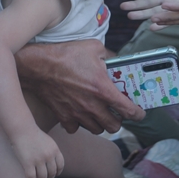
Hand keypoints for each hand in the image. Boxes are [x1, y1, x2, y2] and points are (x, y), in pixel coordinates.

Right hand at [10, 128, 64, 177]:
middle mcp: (49, 156)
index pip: (60, 166)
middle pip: (52, 174)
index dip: (57, 173)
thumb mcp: (48, 142)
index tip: (52, 175)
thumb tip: (51, 164)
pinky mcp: (28, 163)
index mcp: (55, 150)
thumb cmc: (33, 135)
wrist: (22, 129)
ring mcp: (39, 160)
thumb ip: (51, 152)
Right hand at [15, 38, 142, 134]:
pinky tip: (80, 114)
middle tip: (117, 113)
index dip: (138, 114)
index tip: (140, 113)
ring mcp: (77, 114)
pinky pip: (76, 128)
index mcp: (103, 90)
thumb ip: (109, 56)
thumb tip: (116, 61)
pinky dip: (80, 124)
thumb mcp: (94, 48)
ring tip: (100, 114)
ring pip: (96, 129)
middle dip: (119, 121)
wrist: (39, 66)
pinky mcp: (64, 117)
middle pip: (113, 126)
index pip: (128, 110)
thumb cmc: (66, 55)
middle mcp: (92, 106)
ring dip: (101, 123)